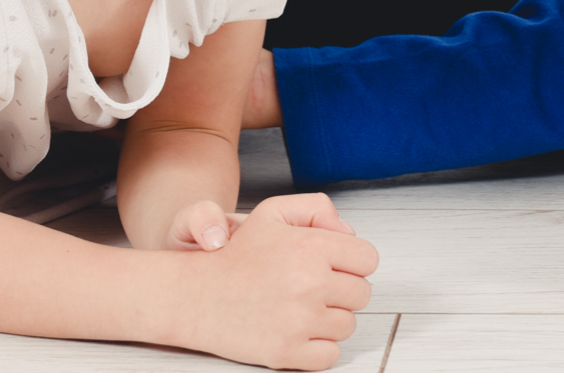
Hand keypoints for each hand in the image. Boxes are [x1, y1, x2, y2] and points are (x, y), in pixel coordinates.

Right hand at [174, 192, 376, 371]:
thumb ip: (317, 209)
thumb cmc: (235, 254)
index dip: (353, 262)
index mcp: (312, 246)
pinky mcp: (286, 352)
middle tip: (317, 287)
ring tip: (303, 307)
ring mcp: (299, 321)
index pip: (368, 259)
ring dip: (331, 318)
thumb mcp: (274, 212)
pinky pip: (329, 355)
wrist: (195, 295)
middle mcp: (310, 283)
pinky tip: (299, 331)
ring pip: (347, 325)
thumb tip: (349, 234)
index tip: (336, 265)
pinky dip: (319, 347)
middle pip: (362, 294)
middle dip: (344, 290)